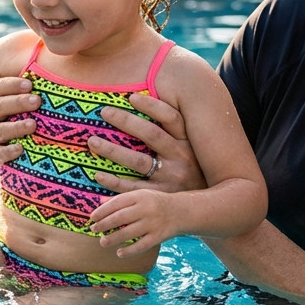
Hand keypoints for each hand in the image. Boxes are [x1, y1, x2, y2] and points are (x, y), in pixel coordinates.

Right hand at [0, 76, 38, 166]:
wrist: (27, 145)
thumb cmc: (33, 114)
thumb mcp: (32, 98)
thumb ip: (36, 79)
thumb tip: (47, 45)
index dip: (12, 85)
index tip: (30, 84)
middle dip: (18, 103)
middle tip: (37, 101)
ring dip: (15, 127)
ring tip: (33, 125)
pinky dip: (7, 152)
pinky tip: (20, 148)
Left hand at [89, 92, 205, 193]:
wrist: (211, 207)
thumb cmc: (195, 170)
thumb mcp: (193, 148)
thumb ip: (177, 130)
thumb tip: (150, 102)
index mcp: (188, 143)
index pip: (172, 118)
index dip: (153, 106)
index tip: (131, 97)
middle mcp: (181, 158)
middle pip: (152, 135)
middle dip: (126, 121)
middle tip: (104, 111)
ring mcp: (170, 179)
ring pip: (138, 161)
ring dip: (113, 150)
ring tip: (92, 141)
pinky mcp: (160, 197)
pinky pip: (133, 188)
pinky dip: (114, 182)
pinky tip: (98, 175)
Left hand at [90, 189, 179, 257]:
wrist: (182, 211)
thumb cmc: (155, 203)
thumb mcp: (140, 195)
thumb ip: (121, 199)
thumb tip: (99, 203)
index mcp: (140, 196)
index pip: (117, 203)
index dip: (102, 211)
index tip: (92, 217)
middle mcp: (146, 209)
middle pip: (121, 218)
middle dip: (104, 224)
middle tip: (93, 229)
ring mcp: (153, 223)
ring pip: (129, 233)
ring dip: (113, 238)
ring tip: (103, 242)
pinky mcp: (159, 236)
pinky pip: (142, 245)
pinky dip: (130, 250)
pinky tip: (119, 253)